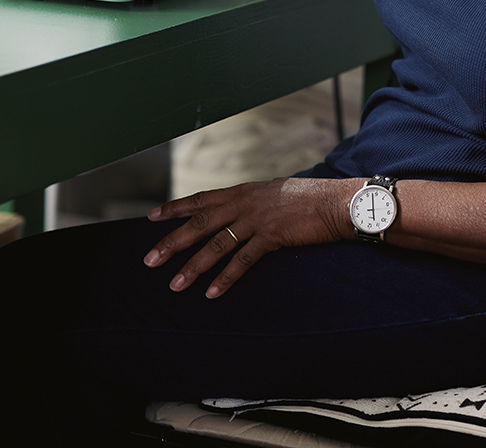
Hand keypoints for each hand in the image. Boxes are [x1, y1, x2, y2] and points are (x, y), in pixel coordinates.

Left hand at [144, 177, 353, 297]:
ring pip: (216, 244)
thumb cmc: (308, 198)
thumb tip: (237, 212)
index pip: (200, 199)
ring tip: (175, 285)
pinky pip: (244, 260)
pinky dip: (226, 278)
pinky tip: (212, 293)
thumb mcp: (272, 193)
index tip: (151, 218)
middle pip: (200, 223)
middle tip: (149, 260)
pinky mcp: (272, 236)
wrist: (336, 201)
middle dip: (172, 242)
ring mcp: (257, 219)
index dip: (175, 209)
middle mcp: (244, 203)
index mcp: (242, 191)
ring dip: (194, 266)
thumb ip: (251, 202)